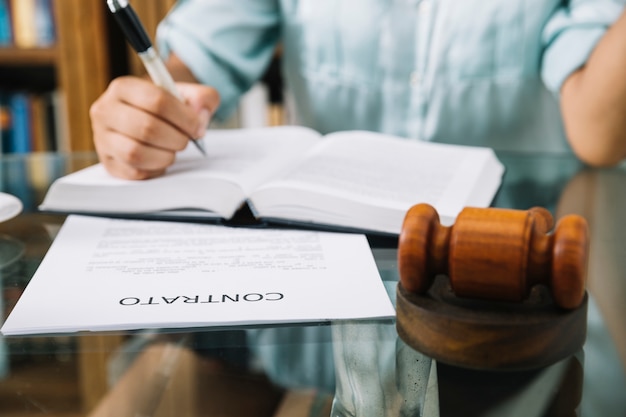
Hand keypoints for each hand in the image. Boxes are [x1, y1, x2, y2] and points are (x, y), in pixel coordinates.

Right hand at [90, 76, 219, 178]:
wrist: (145, 119)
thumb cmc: (166, 108)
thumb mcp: (187, 94)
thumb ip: (203, 97)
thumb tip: (200, 116)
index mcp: (124, 87)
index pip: (157, 101)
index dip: (184, 118)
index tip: (197, 126)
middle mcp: (106, 110)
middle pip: (147, 128)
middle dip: (177, 138)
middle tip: (185, 140)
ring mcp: (102, 138)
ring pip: (137, 153)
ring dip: (165, 156)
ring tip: (172, 149)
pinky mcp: (109, 163)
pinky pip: (135, 172)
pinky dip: (155, 169)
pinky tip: (160, 159)